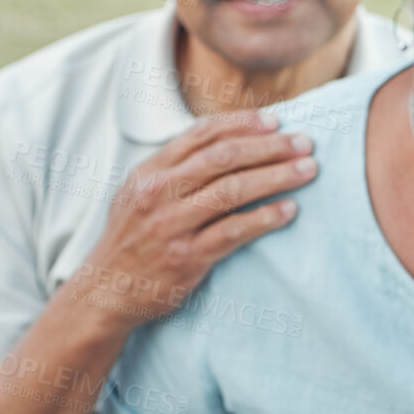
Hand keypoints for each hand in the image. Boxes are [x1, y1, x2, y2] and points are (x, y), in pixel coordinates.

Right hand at [67, 110, 314, 330]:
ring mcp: (171, 224)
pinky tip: (290, 210)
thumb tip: (230, 140)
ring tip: (308, 170)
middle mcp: (159, 192)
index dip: (243, 124)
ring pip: (233, 190)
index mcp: (151, 170)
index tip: (276, 121)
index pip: (203, 135)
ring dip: (276, 177)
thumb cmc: (134, 237)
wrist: (105, 291)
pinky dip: (265, 218)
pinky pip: (234, 231)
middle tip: (304, 143)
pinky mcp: (186, 257)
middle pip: (224, 158)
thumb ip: (177, 167)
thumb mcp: (141, 192)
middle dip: (270, 146)